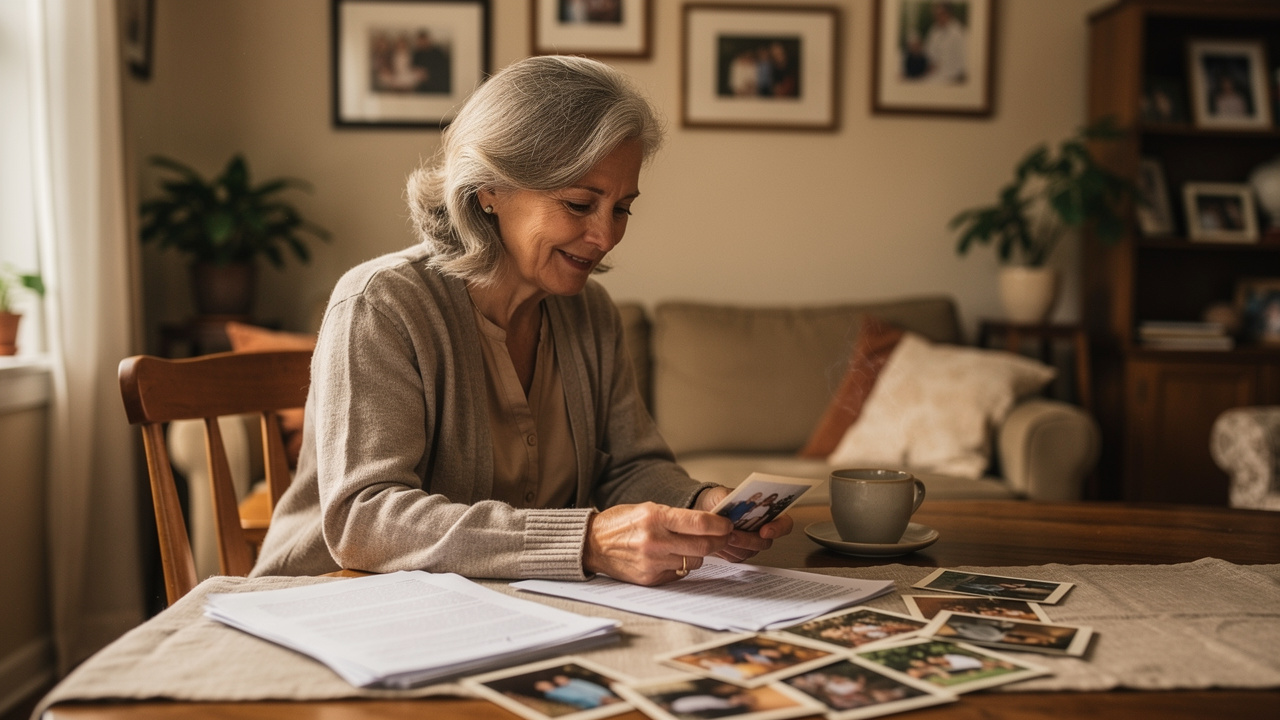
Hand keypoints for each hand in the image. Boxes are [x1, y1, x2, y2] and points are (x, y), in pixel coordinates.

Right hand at [584, 502, 731, 584]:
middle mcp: (655, 540)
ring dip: (698, 554)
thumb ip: (676, 517)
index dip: (720, 525)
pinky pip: (679, 574)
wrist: (592, 544)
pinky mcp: (650, 579)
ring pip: (695, 561)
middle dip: (718, 541)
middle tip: (722, 537)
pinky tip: (669, 557)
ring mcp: (653, 562)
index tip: (727, 525)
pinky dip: (681, 566)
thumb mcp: (647, 508)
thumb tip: (709, 524)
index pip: (700, 523)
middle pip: (703, 546)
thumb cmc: (622, 523)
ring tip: (688, 546)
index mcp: (655, 517)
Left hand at [692, 486, 794, 562]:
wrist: (705, 510)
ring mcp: (751, 543)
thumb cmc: (718, 500)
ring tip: (721, 536)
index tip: (765, 530)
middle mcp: (762, 530)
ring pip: (749, 552)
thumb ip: (730, 496)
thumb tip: (734, 501)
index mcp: (766, 512)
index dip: (778, 529)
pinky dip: (726, 551)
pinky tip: (718, 542)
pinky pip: (736, 558)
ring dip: (735, 546)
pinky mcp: (739, 553)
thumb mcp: (722, 492)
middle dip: (748, 539)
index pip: (784, 523)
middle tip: (733, 534)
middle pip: (765, 542)